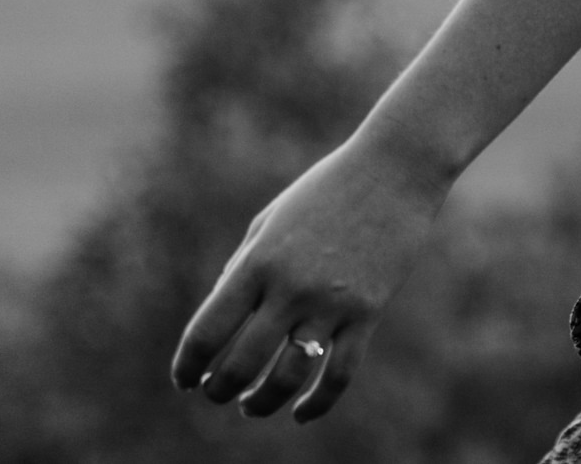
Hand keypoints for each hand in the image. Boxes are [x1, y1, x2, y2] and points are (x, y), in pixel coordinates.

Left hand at [170, 135, 447, 421]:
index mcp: (259, 262)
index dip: (187, 366)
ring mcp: (332, 302)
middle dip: (220, 390)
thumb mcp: (273, 219)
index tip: (185, 380)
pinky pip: (340, 372)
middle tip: (217, 394)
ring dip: (262, 403)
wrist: (396, 167)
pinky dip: (317, 403)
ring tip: (251, 407)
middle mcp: (291, 287)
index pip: (207, 332)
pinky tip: (301, 413)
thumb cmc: (329, 188)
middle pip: (241, 363)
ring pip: (287, 376)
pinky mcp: (368, 311)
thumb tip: (225, 319)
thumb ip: (245, 266)